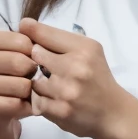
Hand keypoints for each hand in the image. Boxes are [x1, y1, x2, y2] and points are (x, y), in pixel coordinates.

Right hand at [0, 27, 34, 138]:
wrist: (8, 102)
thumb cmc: (20, 71)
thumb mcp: (27, 51)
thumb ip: (31, 36)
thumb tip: (28, 24)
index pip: (18, 40)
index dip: (33, 49)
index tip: (35, 55)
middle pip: (15, 61)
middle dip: (33, 70)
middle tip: (35, 74)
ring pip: (15, 84)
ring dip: (29, 89)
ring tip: (30, 89)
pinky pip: (11, 104)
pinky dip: (24, 105)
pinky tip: (24, 102)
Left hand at [21, 18, 128, 138]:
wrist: (114, 114)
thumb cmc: (97, 79)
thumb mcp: (88, 52)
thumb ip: (59, 39)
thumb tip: (24, 24)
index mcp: (84, 48)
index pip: (45, 33)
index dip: (32, 33)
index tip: (24, 31)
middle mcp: (76, 67)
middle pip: (35, 54)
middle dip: (37, 60)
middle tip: (48, 68)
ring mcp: (66, 90)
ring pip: (33, 80)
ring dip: (39, 84)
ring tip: (55, 88)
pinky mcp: (59, 110)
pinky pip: (35, 100)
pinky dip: (41, 101)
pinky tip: (55, 101)